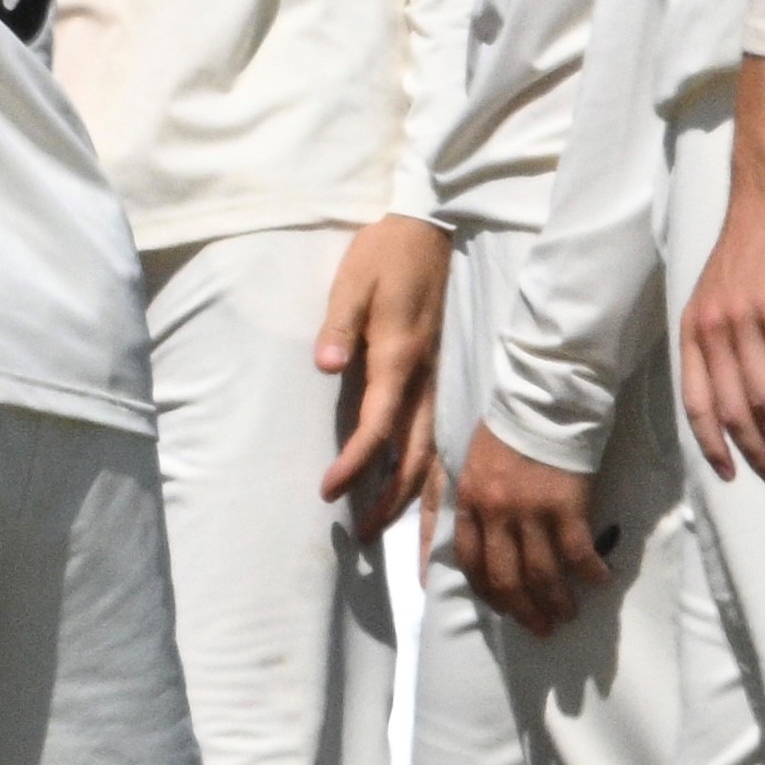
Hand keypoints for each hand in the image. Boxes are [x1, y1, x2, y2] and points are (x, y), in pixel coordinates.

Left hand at [310, 216, 452, 531]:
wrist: (428, 230)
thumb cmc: (384, 256)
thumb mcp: (352, 282)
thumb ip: (339, 324)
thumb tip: (325, 364)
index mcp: (398, 358)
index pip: (377, 426)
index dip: (355, 462)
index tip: (328, 491)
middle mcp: (423, 378)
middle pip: (414, 454)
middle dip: (392, 498)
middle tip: (365, 534)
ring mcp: (436, 379)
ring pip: (433, 451)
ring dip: (415, 494)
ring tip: (392, 527)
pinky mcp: (438, 376)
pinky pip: (438, 434)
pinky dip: (431, 470)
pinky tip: (421, 490)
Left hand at [447, 428, 613, 639]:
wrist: (544, 396)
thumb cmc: (511, 426)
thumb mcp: (474, 462)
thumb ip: (473, 499)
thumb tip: (481, 534)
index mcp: (470, 501)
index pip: (471, 561)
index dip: (488, 592)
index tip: (504, 608)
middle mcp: (495, 513)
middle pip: (505, 578)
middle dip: (523, 610)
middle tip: (540, 628)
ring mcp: (530, 511)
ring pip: (541, 574)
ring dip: (557, 601)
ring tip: (569, 615)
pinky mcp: (566, 505)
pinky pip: (578, 553)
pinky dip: (590, 572)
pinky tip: (600, 581)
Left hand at [678, 80, 764, 484]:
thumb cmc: (755, 245)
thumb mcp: (723, 295)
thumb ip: (727, 338)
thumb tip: (743, 381)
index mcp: (693, 331)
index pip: (696, 404)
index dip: (713, 445)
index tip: (731, 477)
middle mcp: (711, 330)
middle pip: (731, 412)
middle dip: (758, 456)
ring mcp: (742, 319)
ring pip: (764, 398)